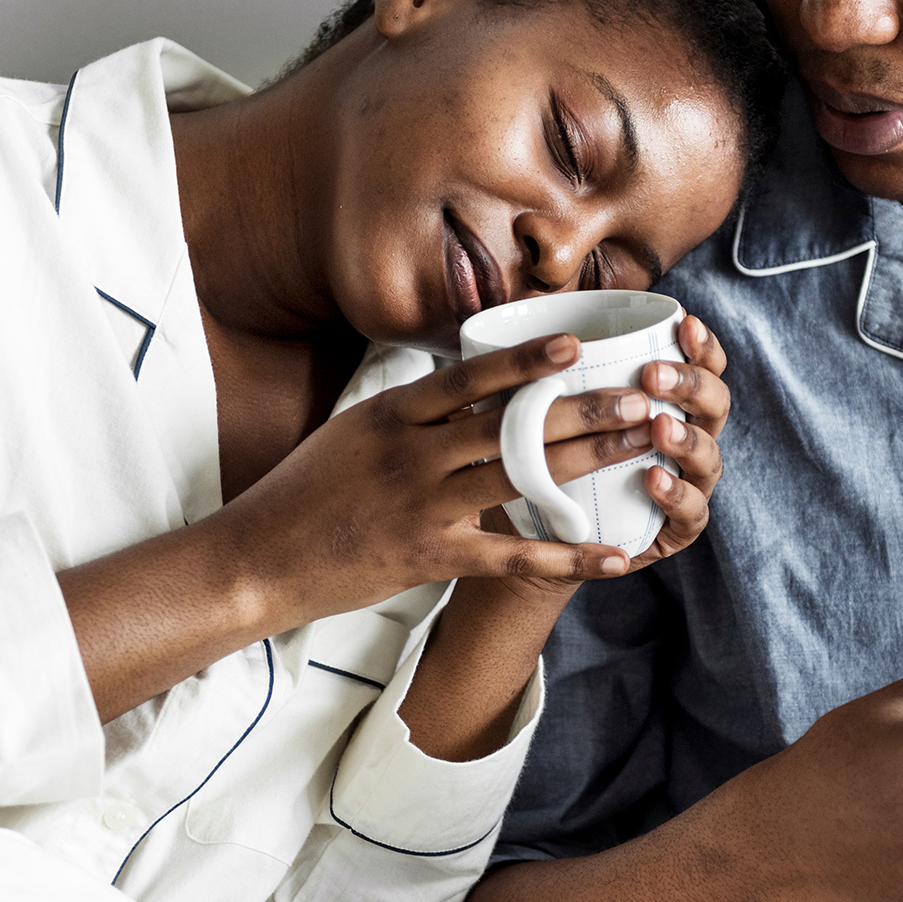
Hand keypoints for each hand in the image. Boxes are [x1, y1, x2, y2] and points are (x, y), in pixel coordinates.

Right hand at [221, 333, 655, 624]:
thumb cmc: (304, 493)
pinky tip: (612, 555)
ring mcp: (423, 507)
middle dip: (586, 408)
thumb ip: (409, 410)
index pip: (469, 376)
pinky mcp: (431, 558)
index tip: (578, 342)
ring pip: (523, 476)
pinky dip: (569, 556)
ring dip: (591, 460)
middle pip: (513, 423)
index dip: (527, 359)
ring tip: (643, 444)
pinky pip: (514, 555)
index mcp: (392, 414)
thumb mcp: (351, 431)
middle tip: (644, 394)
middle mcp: (412, 454)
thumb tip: (465, 381)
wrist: (258, 559)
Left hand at [503, 313, 731, 596]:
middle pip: (715, 404)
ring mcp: (687, 485)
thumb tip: (530, 301)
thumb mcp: (552, 406)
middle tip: (653, 376)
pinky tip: (652, 478)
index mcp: (670, 403)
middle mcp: (688, 440)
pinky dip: (675, 495)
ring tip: (658, 426)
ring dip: (687, 438)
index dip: (701, 345)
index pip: (702, 365)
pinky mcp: (674, 531)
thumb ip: (556, 365)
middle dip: (690, 385)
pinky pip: (689, 514)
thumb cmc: (551, 458)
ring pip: (709, 457)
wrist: (538, 536)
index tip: (684, 323)